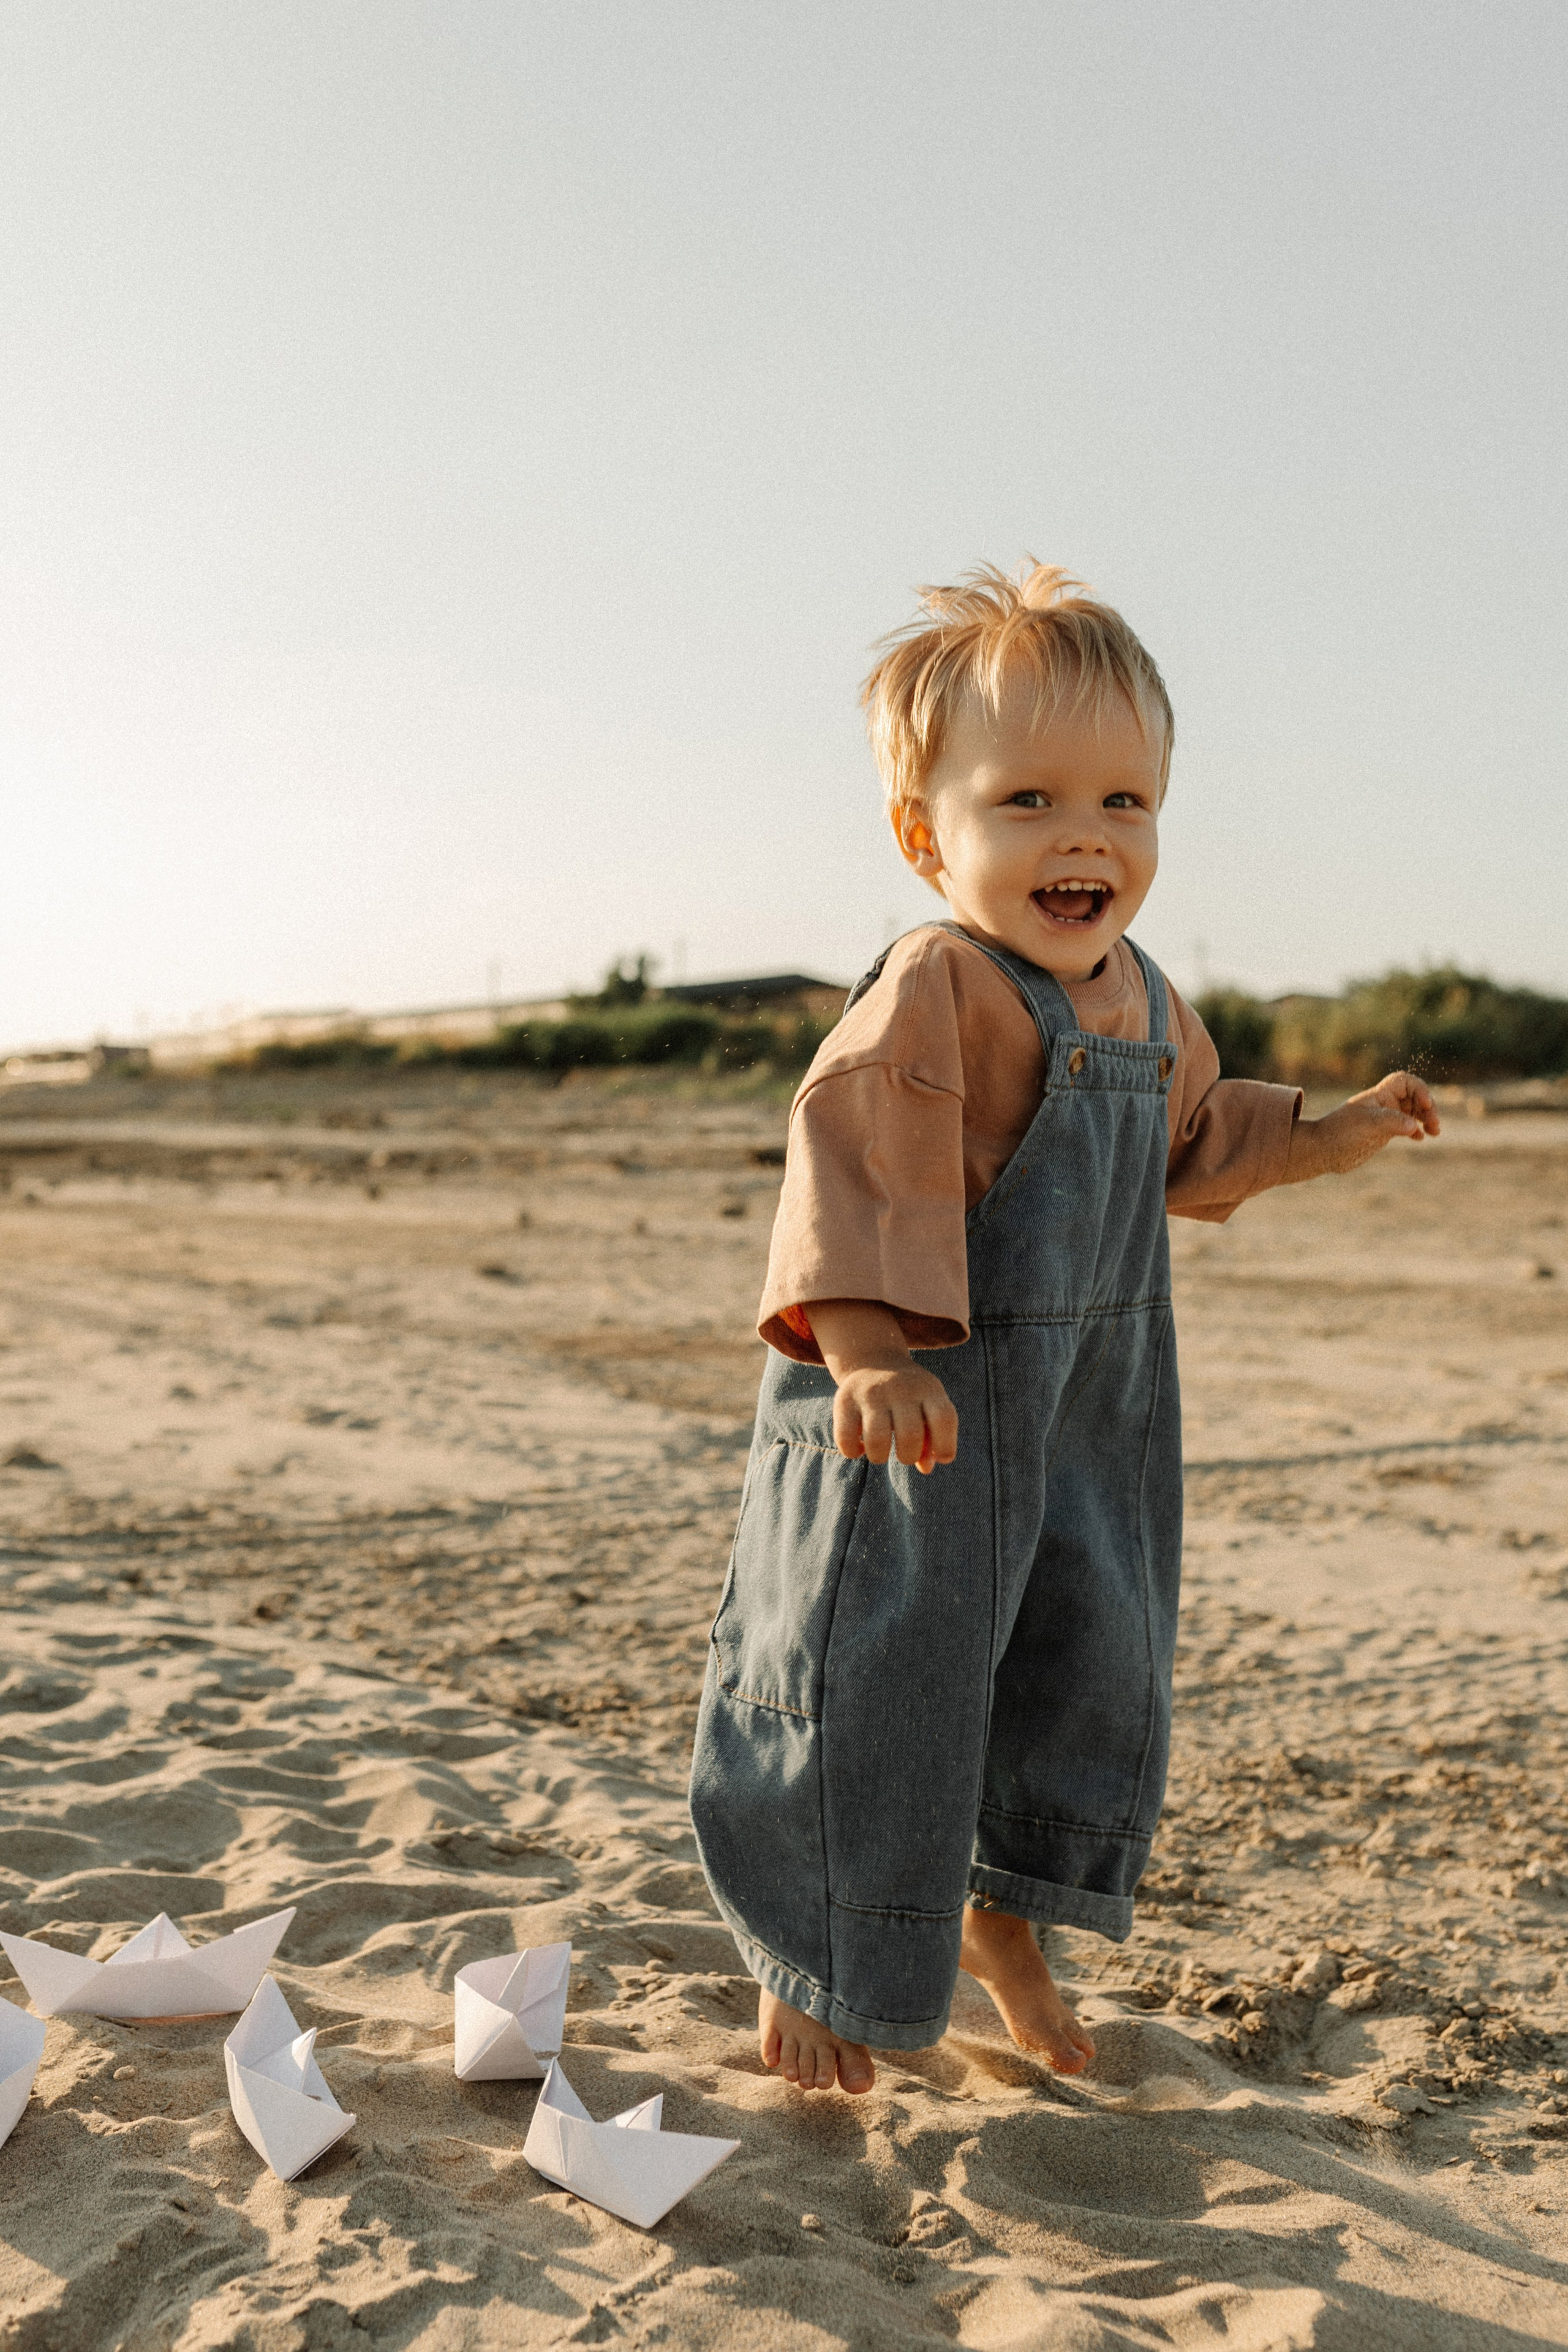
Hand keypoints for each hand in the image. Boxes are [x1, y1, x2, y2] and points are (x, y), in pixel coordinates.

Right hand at [803, 1299, 958, 1473]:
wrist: (874, 1360)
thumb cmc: (909, 1397)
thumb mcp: (927, 1409)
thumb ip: (932, 1440)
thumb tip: (926, 1468)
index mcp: (928, 1389)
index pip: (944, 1419)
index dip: (946, 1446)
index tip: (941, 1457)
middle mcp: (900, 1388)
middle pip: (910, 1435)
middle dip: (909, 1456)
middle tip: (904, 1454)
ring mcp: (870, 1393)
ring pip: (877, 1440)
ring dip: (880, 1457)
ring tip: (880, 1452)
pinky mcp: (844, 1401)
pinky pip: (845, 1439)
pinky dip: (853, 1452)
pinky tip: (860, 1447)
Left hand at [1286, 1070, 1440, 1180]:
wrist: (1322, 1150)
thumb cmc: (1339, 1133)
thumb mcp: (1366, 1125)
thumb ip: (1389, 1122)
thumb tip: (1413, 1126)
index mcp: (1379, 1096)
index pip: (1405, 1081)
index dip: (1419, 1089)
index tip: (1425, 1105)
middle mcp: (1383, 1105)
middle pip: (1414, 1097)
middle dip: (1428, 1107)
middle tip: (1434, 1124)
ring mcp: (1384, 1119)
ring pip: (1412, 1112)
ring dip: (1426, 1119)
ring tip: (1434, 1132)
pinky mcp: (1382, 1133)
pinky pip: (1405, 1127)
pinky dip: (1416, 1130)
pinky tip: (1420, 1138)